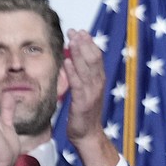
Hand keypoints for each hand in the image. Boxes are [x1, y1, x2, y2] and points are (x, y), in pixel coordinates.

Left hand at [63, 29, 120, 165]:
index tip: (81, 31)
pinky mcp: (82, 102)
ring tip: (73, 40)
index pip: (96, 57)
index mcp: (99, 81)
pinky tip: (66, 62)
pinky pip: (77, 85)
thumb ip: (81, 77)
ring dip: (79, 53)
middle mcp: (97, 84)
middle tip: (75, 31)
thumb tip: (72, 60)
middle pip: (93, 59)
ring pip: (86, 69)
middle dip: (84, 44)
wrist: (88, 135)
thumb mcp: (86, 92)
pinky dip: (72, 72)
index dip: (89, 43)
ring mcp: (91, 93)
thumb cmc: (84, 114)